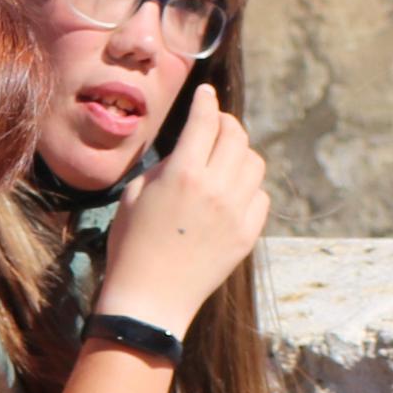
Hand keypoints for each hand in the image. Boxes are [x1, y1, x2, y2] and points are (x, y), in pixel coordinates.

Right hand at [96, 83, 268, 327]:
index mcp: (182, 173)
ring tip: (223, 161)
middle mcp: (215, 188)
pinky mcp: (247, 235)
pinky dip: (248, 188)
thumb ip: (165, 164)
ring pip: (254, 163)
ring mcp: (236, 212)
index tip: (206, 93)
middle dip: (225, 123)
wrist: (150, 299)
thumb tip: (188, 149)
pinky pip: (260, 196)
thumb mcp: (135, 194)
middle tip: (215, 125)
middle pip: (235, 136)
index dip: (206, 101)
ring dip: (239, 154)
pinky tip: (230, 194)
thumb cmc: (131, 244)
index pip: (204, 121)